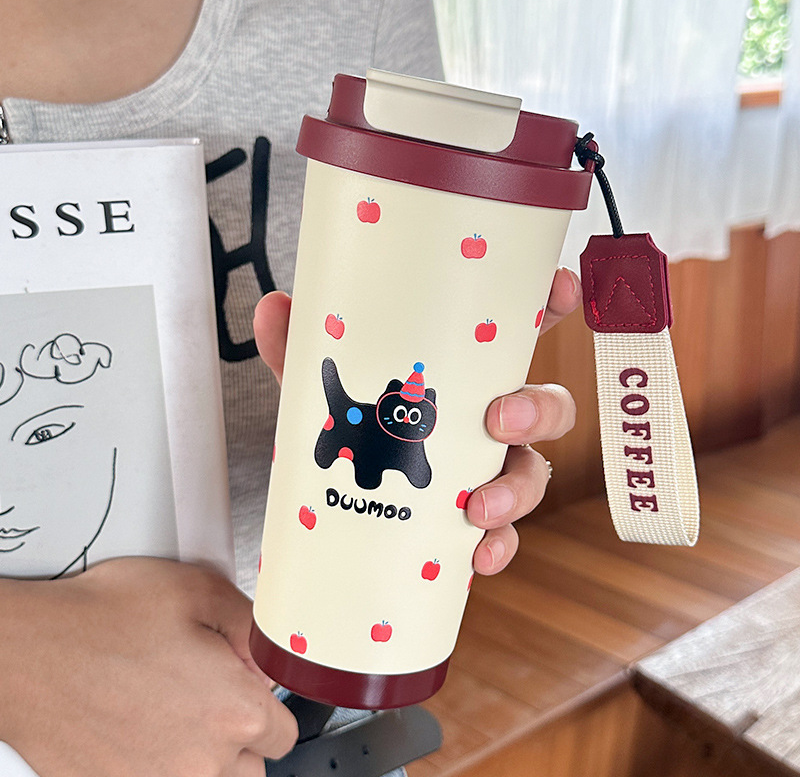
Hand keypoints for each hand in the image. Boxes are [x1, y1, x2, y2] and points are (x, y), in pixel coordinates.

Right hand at [0, 558, 297, 776]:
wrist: (27, 650)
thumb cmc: (101, 619)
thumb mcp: (197, 591)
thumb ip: (251, 626)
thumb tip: (266, 654)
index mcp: (233, 712)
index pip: (284, 733)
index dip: (266, 705)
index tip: (245, 689)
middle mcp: (201, 763)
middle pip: (249, 766)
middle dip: (237, 734)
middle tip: (204, 695)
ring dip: (200, 756)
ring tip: (169, 711)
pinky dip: (157, 765)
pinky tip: (138, 727)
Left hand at [253, 267, 578, 576]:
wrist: (341, 502)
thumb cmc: (353, 428)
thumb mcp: (326, 391)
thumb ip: (301, 351)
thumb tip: (272, 307)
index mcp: (467, 374)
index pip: (522, 332)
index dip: (554, 306)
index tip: (559, 291)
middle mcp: (490, 420)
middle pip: (546, 407)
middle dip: (536, 409)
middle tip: (498, 418)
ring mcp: (489, 472)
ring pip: (533, 474)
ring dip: (517, 490)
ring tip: (478, 507)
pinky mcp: (478, 522)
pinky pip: (505, 535)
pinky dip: (498, 546)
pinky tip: (476, 556)